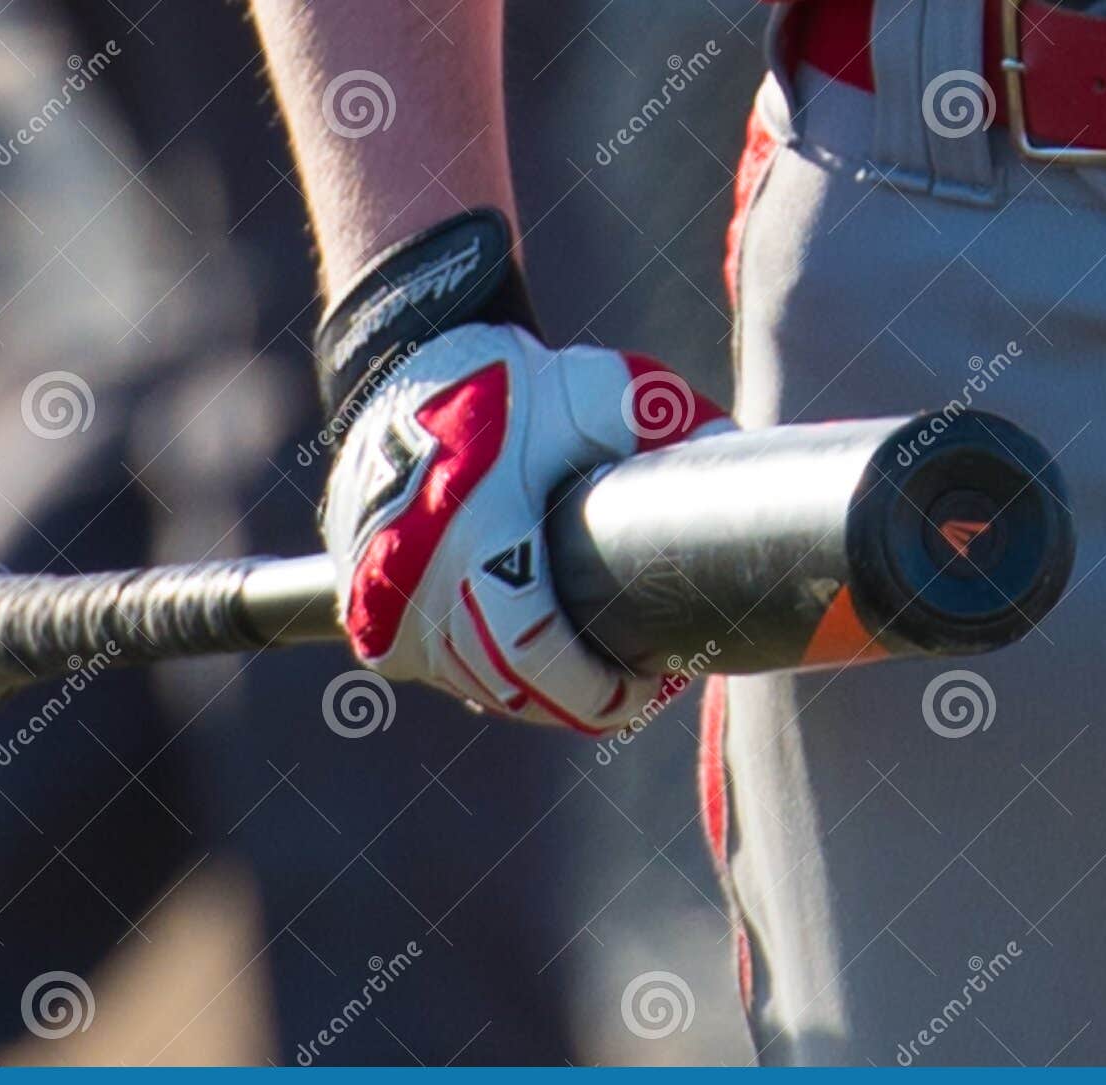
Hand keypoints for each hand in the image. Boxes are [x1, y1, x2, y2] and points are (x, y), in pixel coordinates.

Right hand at [322, 322, 731, 732]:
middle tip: (630, 686)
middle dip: (575, 700)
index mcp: (473, 536)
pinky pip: (432, 665)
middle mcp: (413, 580)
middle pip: (507, 687)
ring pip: (469, 683)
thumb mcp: (602, 391)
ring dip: (530, 692)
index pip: (535, 656)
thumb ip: (671, 426)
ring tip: (585, 672)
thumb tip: (742, 461)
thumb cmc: (511, 383)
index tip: (647, 682)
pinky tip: (523, 659)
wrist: (405, 363)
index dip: (597, 692)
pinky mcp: (362, 602)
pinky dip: (479, 670)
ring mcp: (378, 599)